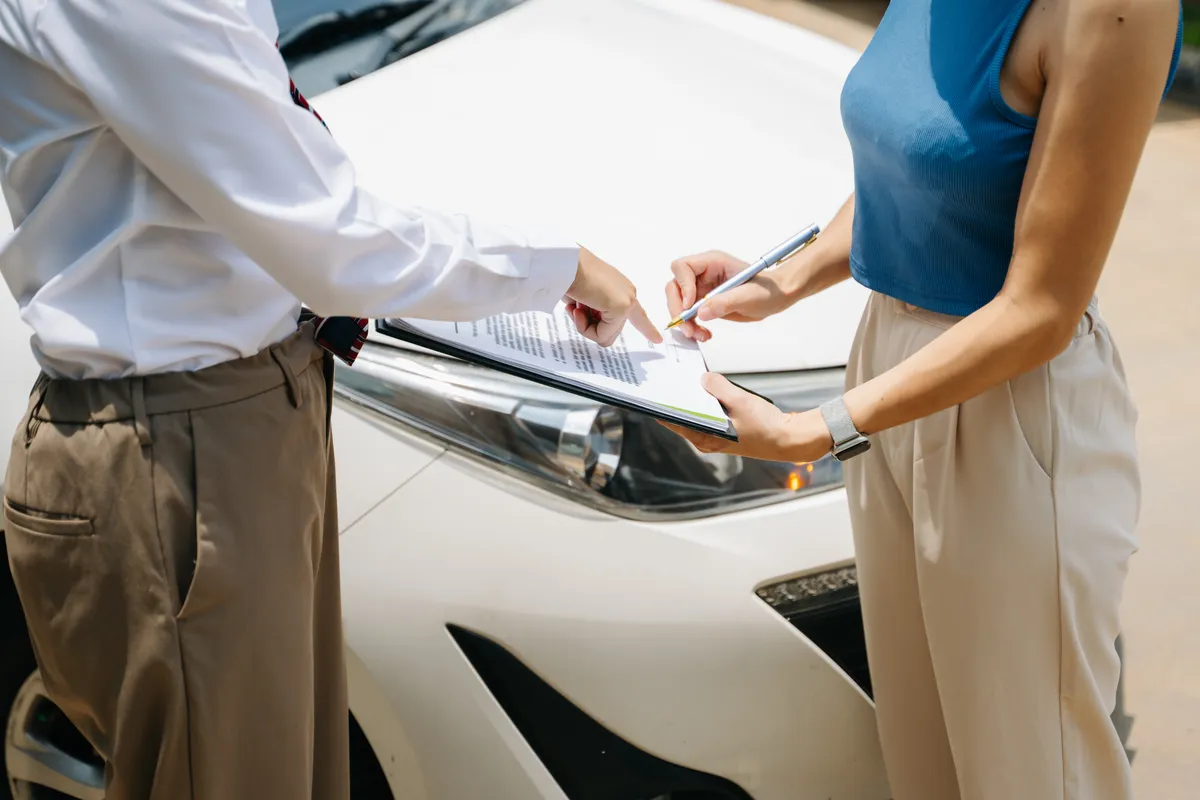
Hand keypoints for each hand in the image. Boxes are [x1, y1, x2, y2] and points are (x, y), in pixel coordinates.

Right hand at [564, 248, 661, 346]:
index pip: (637, 314)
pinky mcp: (621, 308)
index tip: (658, 339)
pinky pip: (601, 336)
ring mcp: (627, 301)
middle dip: (589, 326)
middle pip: (611, 331)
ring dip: (584, 327)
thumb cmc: (568, 274)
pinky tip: (578, 309)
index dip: (647, 328)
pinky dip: (585, 328)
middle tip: (575, 308)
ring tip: (576, 306)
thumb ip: (591, 310)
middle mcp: (627, 294)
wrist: (564, 262)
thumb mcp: (582, 296)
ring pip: (605, 336)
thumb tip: (590, 322)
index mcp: (620, 289)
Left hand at [662, 374, 832, 462]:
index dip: (662, 405)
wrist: (788, 439)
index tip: (652, 390)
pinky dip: (706, 401)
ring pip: (696, 414)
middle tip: (668, 376)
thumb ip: (719, 387)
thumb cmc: (765, 427)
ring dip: (693, 398)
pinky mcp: (724, 431)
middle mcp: (705, 440)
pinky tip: (707, 387)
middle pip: (683, 416)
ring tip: (686, 378)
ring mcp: (714, 436)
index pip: (672, 421)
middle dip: (677, 397)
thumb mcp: (740, 401)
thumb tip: (703, 378)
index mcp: (704, 438)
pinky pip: (708, 413)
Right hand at [665, 251, 799, 341]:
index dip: (682, 286)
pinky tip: (703, 334)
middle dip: (678, 308)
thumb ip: (726, 302)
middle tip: (687, 326)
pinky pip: (688, 315)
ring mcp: (702, 288)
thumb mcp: (749, 296)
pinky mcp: (704, 303)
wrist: (775, 299)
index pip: (683, 267)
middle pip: (675, 287)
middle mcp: (703, 274)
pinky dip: (692, 327)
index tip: (690, 306)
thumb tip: (702, 312)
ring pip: (678, 303)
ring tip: (698, 334)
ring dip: (684, 322)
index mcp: (713, 262)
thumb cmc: (767, 290)